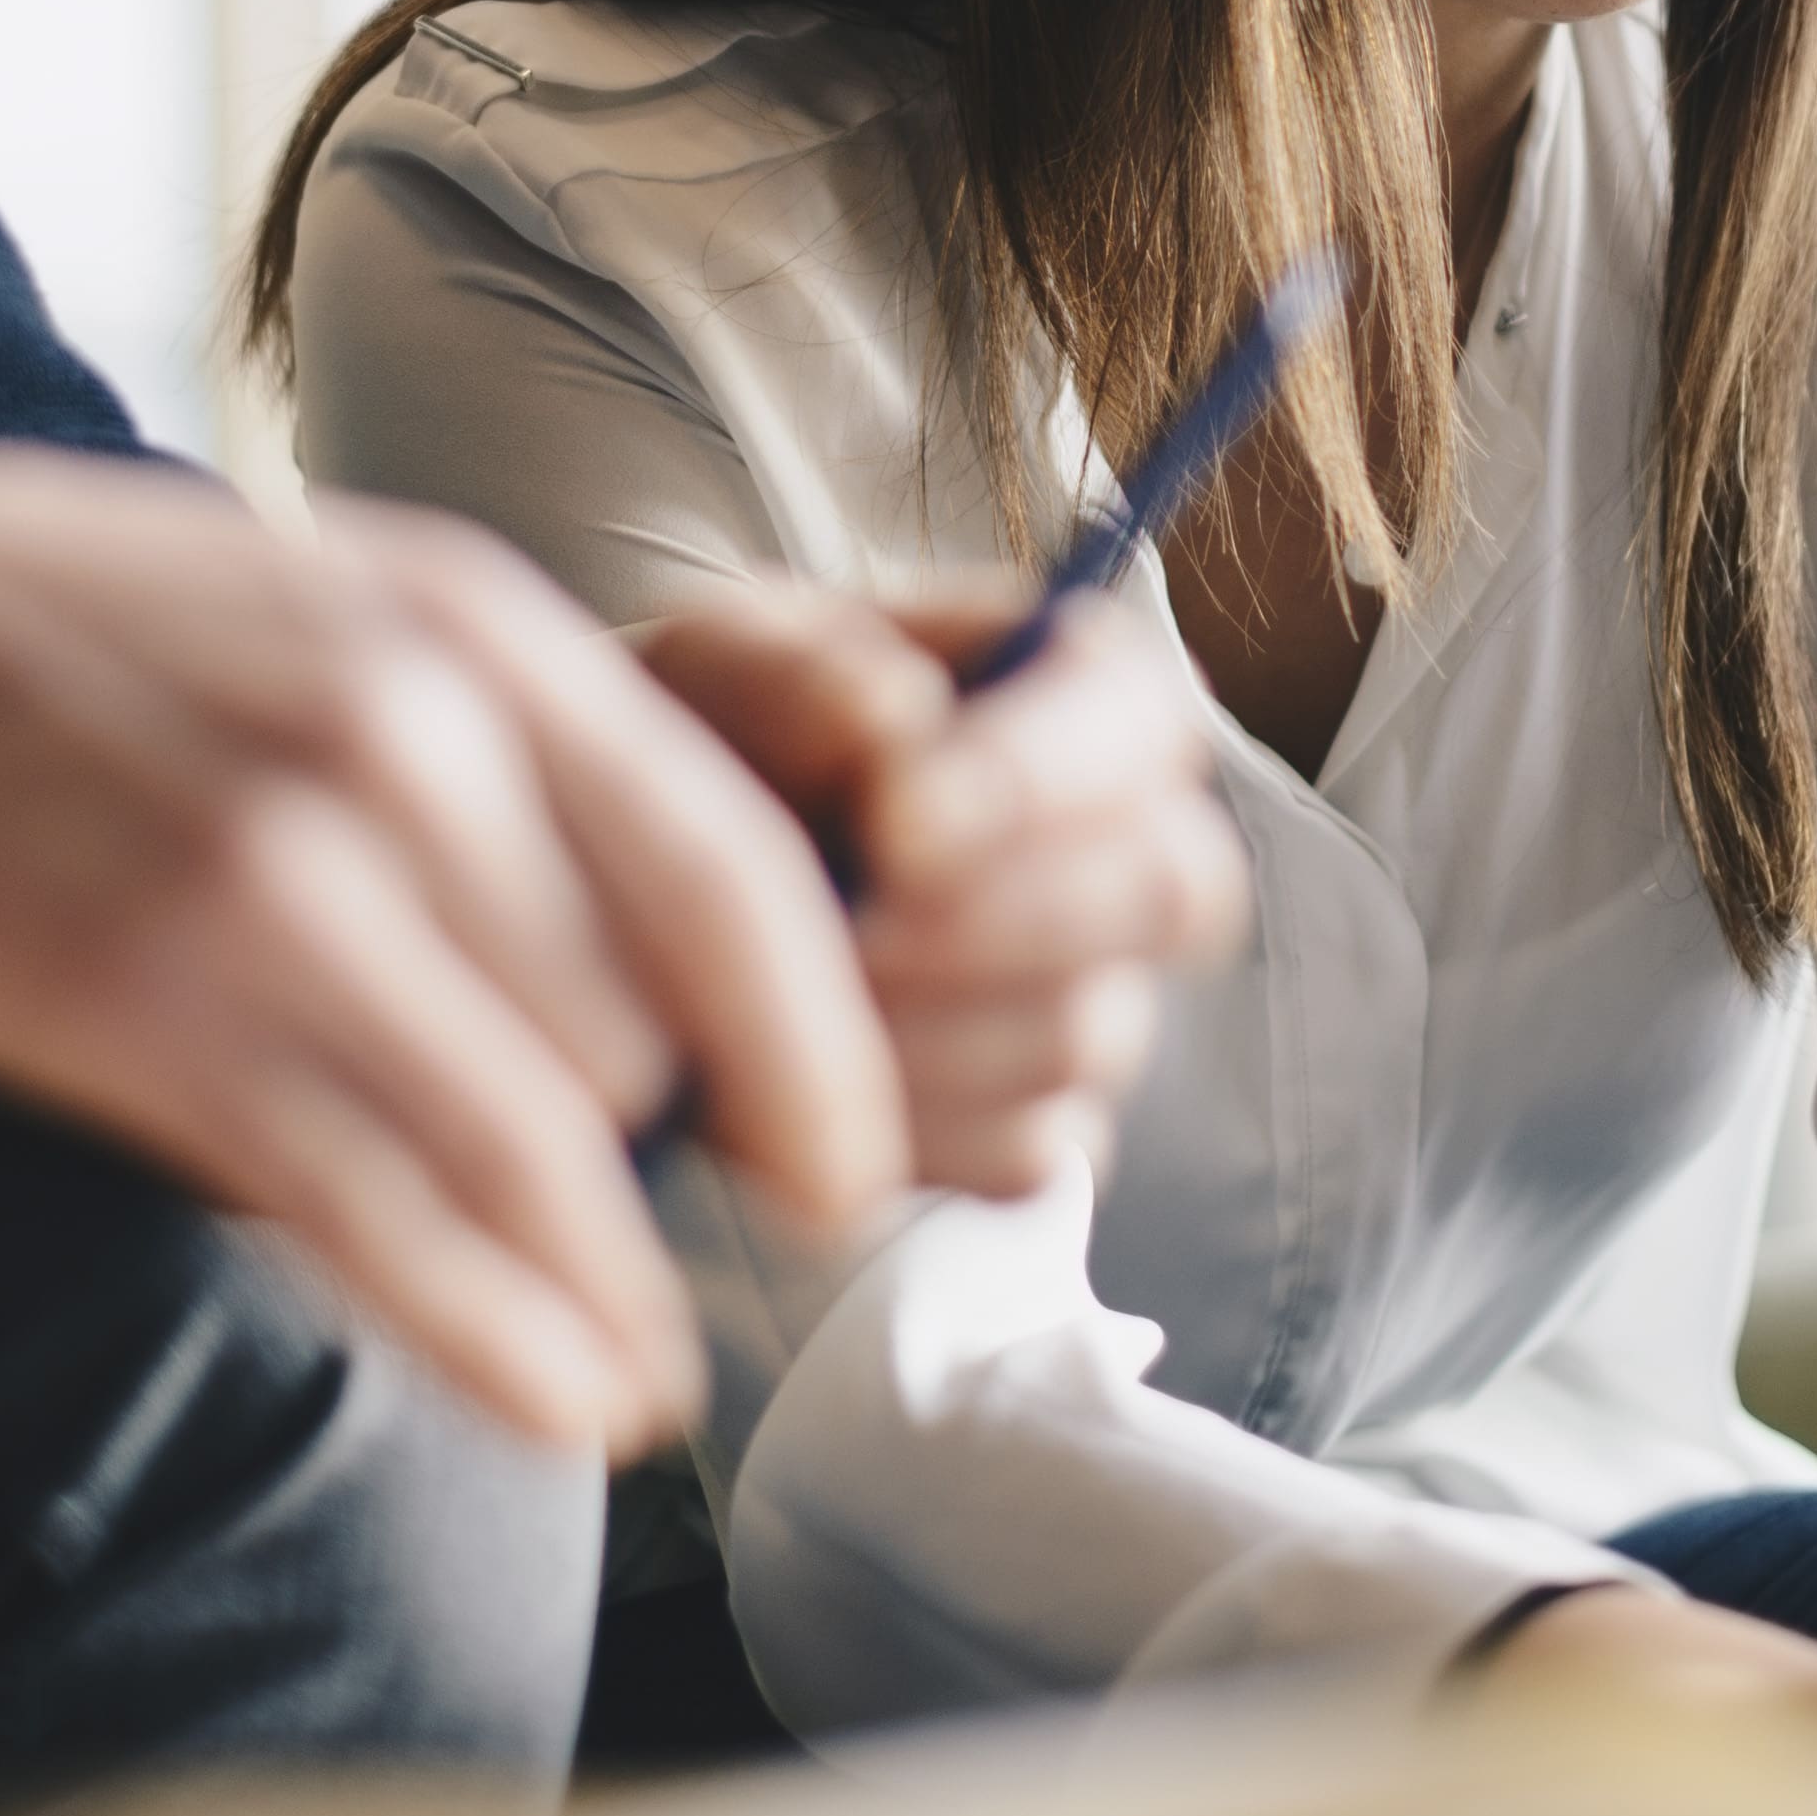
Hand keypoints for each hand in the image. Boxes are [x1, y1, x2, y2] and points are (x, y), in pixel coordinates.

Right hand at [0, 429, 900, 1453]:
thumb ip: (500, 764)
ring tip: (634, 1379)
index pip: (723, 870)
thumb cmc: (78, 633)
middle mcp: (400, 749)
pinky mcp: (151, 1012)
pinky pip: (378, 1214)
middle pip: (632, 1030)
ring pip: (529, 1143)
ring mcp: (275, 884)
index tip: (845, 1166)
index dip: (817, 1046)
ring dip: (600, 1286)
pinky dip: (491, 1331)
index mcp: (466, 631)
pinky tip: (556, 1395)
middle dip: (656, 1162)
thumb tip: (660, 984)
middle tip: (662, 1245)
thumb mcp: (333, 610)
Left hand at [624, 583, 1250, 1194]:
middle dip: (994, 920)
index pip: (1142, 721)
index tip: (895, 822)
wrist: (650, 886)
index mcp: (1078, 692)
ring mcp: (1097, 1001)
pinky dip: (910, 1129)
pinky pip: (1024, 1153)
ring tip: (800, 993)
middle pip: (1166, 890)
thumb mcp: (716, 662)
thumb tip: (892, 717)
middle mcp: (1124, 847)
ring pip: (1086, 1035)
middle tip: (849, 928)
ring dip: (926, 1027)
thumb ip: (793, 675)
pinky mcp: (1039, 1128)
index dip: (1039, 780)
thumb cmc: (714, 739)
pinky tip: (816, 1081)